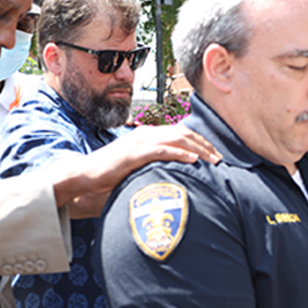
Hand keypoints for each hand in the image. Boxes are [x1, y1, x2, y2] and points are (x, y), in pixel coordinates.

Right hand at [54, 125, 220, 217]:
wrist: (86, 173)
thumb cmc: (112, 172)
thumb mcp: (138, 165)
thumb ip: (155, 164)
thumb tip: (174, 175)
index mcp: (149, 135)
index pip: (181, 133)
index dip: (201, 142)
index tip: (215, 153)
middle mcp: (147, 134)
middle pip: (184, 133)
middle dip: (205, 145)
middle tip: (221, 158)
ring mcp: (140, 142)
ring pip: (177, 139)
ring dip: (198, 148)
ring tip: (213, 159)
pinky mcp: (134, 154)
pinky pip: (161, 150)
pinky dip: (179, 153)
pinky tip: (192, 160)